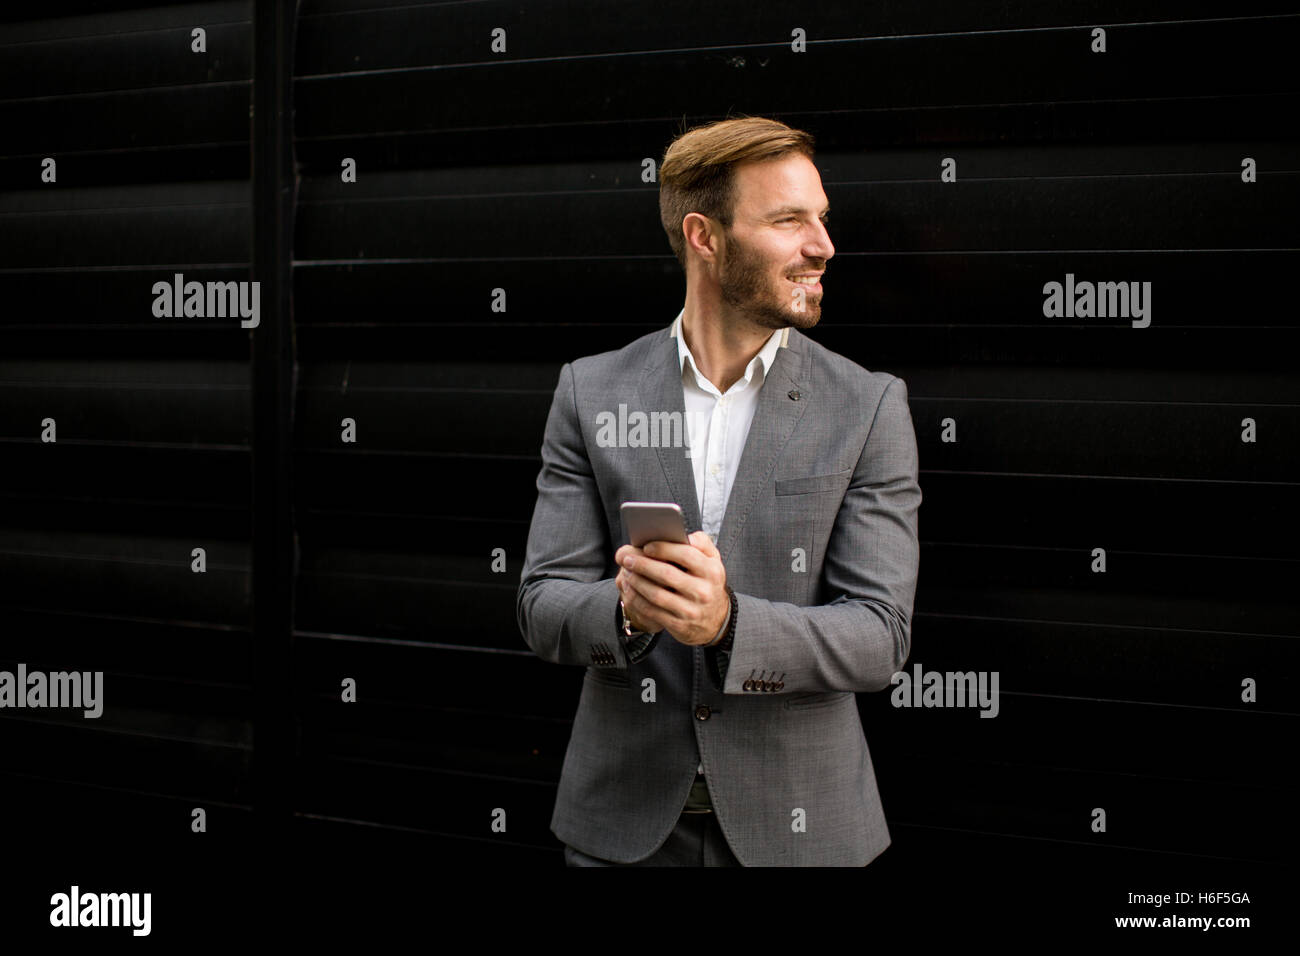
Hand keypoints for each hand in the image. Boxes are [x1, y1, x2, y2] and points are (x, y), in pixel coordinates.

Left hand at [614, 531, 728, 646]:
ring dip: (637, 583)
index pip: (686, 555)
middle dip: (643, 565)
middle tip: (627, 559)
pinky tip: (630, 591)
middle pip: (667, 574)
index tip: (646, 546)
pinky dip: (638, 600)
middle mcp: (703, 591)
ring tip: (627, 573)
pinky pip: (652, 612)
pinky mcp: (679, 625)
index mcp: (712, 571)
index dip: (663, 549)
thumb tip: (685, 535)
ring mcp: (691, 610)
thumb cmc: (708, 583)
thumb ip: (702, 543)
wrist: (717, 621)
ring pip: (657, 594)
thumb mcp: (714, 561)